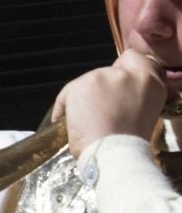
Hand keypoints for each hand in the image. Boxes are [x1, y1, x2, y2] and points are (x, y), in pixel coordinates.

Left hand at [53, 50, 167, 156]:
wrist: (114, 153)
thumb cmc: (126, 144)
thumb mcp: (141, 114)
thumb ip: (130, 97)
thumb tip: (111, 97)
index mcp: (149, 83)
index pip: (134, 59)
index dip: (122, 69)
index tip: (114, 85)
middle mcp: (128, 75)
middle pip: (106, 74)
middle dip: (100, 92)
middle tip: (99, 117)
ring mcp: (105, 76)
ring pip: (87, 85)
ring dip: (84, 102)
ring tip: (86, 125)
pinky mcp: (82, 83)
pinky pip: (67, 95)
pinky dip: (64, 109)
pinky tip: (68, 123)